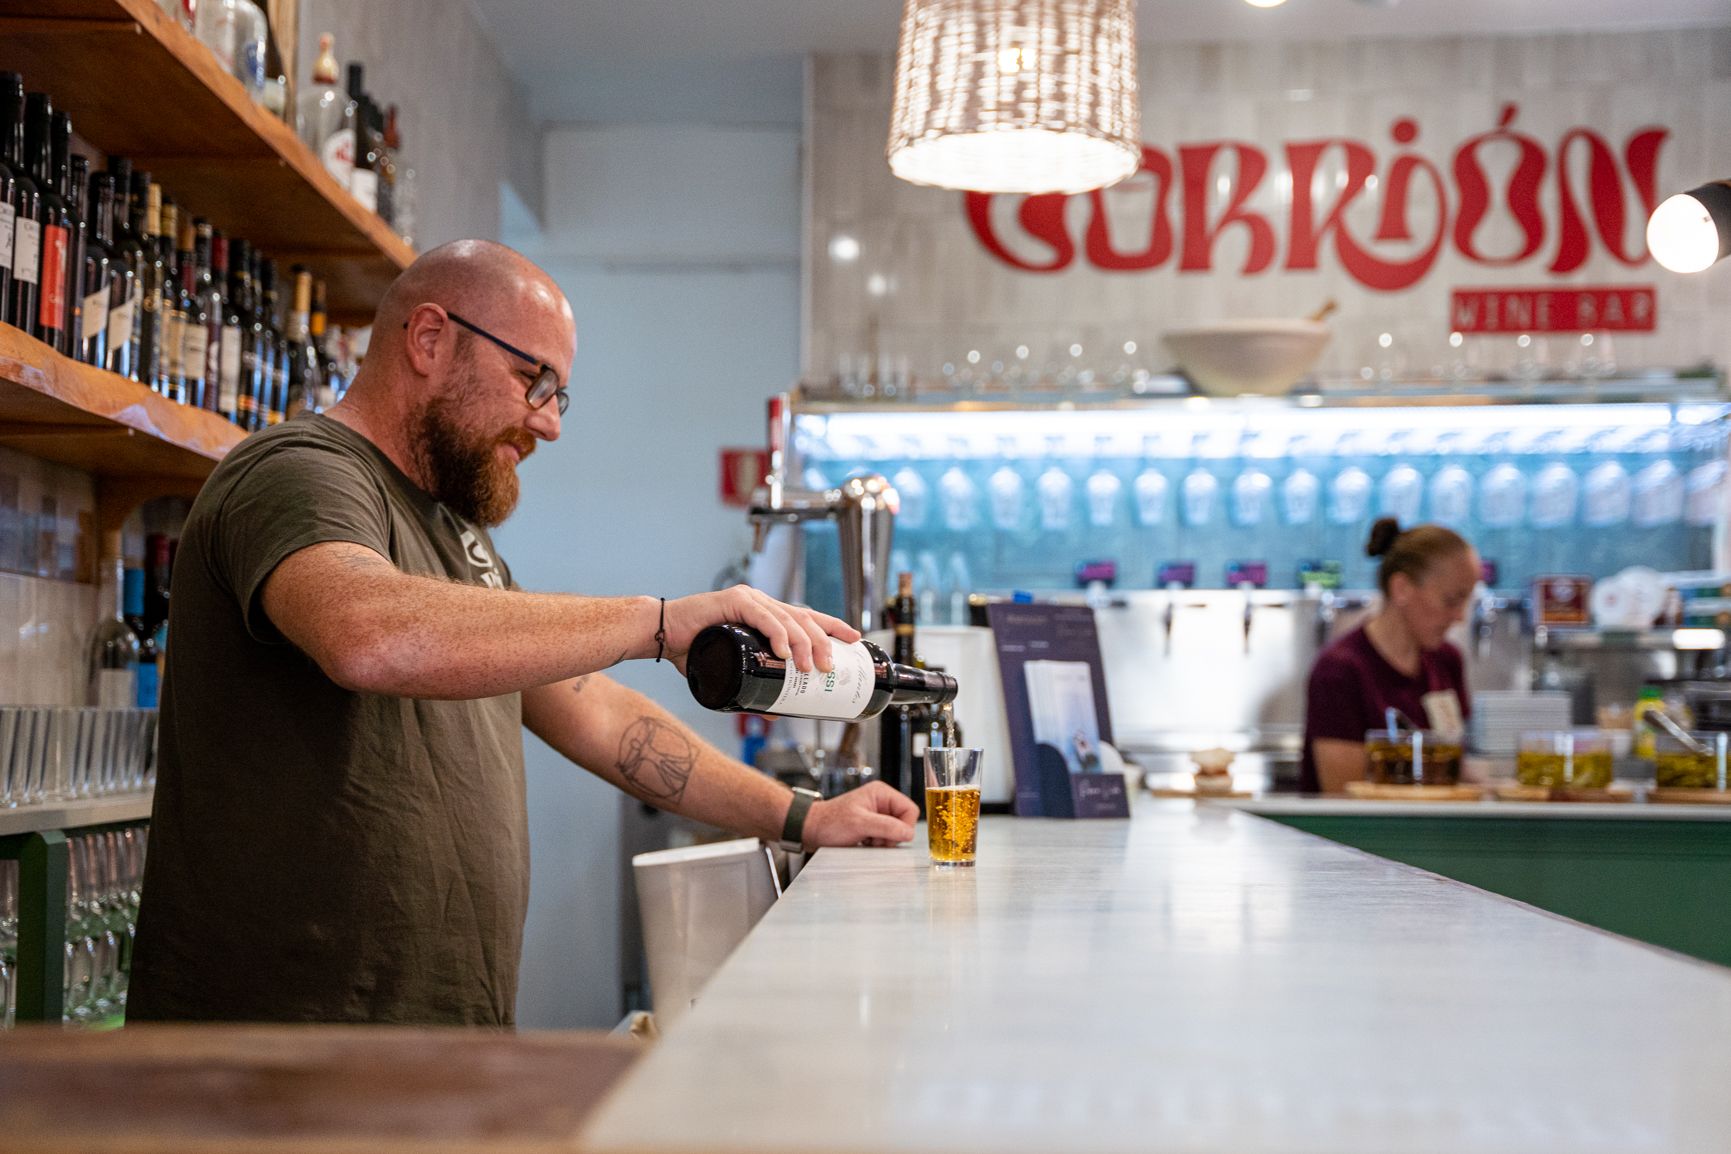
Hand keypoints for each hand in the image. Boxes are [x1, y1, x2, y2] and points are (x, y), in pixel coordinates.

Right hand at [660, 584, 860, 674]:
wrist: (658, 634)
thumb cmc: (691, 650)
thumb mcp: (731, 673)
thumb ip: (753, 690)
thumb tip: (774, 716)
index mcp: (765, 613)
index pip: (806, 616)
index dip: (832, 626)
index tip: (855, 639)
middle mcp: (760, 601)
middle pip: (803, 618)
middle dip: (824, 641)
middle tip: (831, 667)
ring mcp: (748, 599)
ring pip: (788, 619)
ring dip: (804, 643)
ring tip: (811, 667)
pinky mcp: (732, 603)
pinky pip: (763, 617)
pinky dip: (778, 634)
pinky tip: (786, 652)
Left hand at [801, 782, 917, 848]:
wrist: (810, 830)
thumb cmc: (829, 822)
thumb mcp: (860, 824)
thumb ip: (886, 826)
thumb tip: (908, 833)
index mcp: (881, 793)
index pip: (910, 810)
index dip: (904, 826)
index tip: (891, 837)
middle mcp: (881, 802)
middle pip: (903, 823)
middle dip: (891, 836)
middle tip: (873, 839)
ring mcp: (876, 815)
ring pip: (895, 833)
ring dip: (883, 841)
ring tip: (865, 840)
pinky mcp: (870, 826)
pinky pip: (884, 838)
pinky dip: (877, 845)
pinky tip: (863, 843)